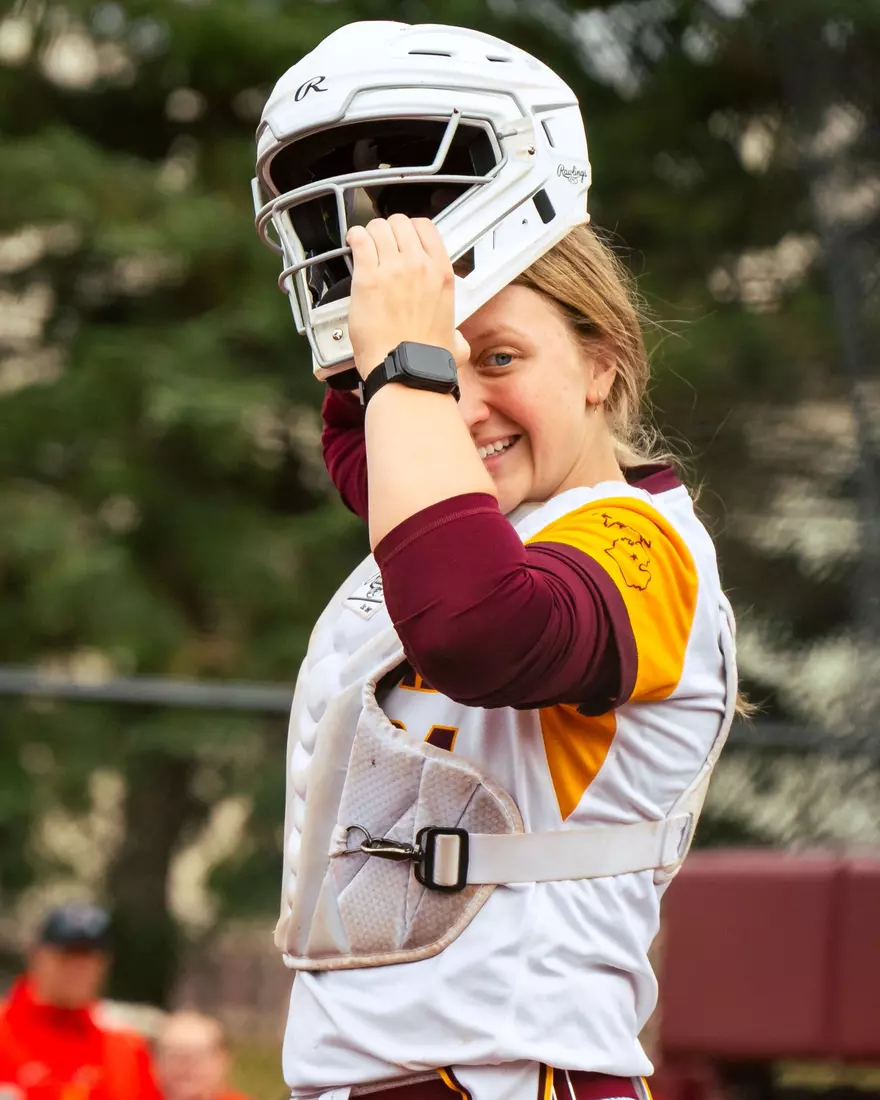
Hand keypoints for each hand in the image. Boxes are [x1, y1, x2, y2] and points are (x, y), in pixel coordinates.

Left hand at [345, 214, 454, 380]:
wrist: (406, 371)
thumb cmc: (425, 361)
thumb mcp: (455, 342)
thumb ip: (457, 336)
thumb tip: (458, 342)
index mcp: (441, 274)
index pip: (425, 227)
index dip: (409, 229)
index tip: (401, 238)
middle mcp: (419, 266)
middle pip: (399, 223)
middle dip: (387, 230)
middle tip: (379, 244)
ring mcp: (393, 269)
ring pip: (378, 227)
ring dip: (369, 234)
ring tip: (363, 244)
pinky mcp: (368, 278)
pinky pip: (359, 241)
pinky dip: (354, 238)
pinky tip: (352, 244)